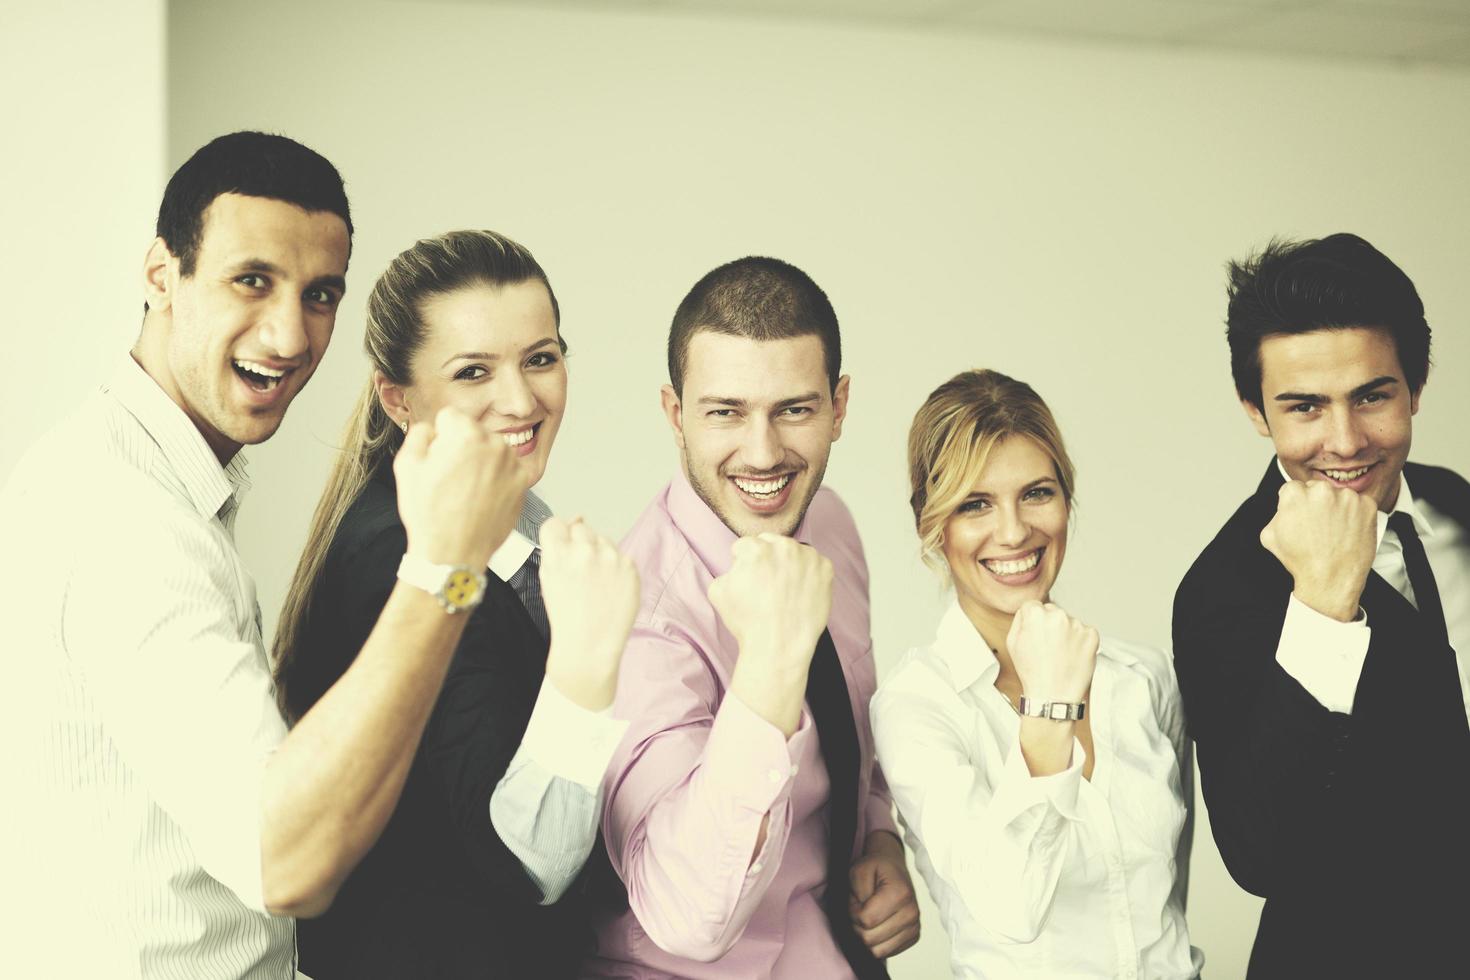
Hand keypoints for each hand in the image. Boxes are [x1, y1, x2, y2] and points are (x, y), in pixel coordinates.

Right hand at [393, 407, 528, 567]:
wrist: (453, 553)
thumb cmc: (430, 514)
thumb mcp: (406, 465)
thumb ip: (420, 433)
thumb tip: (433, 428)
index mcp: (466, 435)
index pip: (451, 417)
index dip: (439, 437)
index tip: (438, 458)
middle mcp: (495, 445)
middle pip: (473, 432)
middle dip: (462, 447)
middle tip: (450, 478)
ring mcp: (512, 465)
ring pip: (492, 450)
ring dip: (481, 462)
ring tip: (465, 491)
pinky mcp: (523, 484)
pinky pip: (506, 470)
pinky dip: (496, 479)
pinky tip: (481, 498)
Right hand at [539, 517, 640, 710]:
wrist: (590, 646)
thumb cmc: (567, 615)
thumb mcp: (549, 578)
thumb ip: (558, 545)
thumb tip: (577, 517)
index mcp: (558, 554)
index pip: (555, 524)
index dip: (557, 538)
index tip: (561, 551)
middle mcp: (584, 551)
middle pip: (580, 528)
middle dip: (579, 544)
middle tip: (580, 572)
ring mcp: (610, 558)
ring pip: (603, 540)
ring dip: (599, 554)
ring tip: (595, 584)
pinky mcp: (630, 567)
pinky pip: (620, 555)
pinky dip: (616, 568)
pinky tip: (609, 589)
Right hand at [709, 533, 833, 672]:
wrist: (780, 646)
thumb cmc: (748, 622)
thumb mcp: (718, 592)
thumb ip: (727, 569)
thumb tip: (739, 566)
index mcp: (755, 548)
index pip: (746, 545)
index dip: (743, 563)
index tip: (749, 580)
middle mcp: (783, 546)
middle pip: (771, 542)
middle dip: (767, 558)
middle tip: (766, 584)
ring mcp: (808, 557)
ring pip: (794, 551)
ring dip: (788, 563)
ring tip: (784, 591)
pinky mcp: (825, 569)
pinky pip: (814, 564)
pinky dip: (808, 575)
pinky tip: (799, 593)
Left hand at [849, 831, 920, 959]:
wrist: (893, 868)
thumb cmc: (875, 868)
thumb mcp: (858, 870)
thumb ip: (855, 895)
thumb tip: (857, 921)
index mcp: (900, 894)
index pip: (865, 921)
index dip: (852, 912)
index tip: (856, 900)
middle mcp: (911, 913)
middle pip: (870, 940)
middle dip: (857, 925)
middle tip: (861, 908)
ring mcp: (914, 927)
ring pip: (878, 952)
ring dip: (867, 935)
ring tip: (869, 916)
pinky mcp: (913, 937)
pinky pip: (886, 953)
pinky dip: (877, 942)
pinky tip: (878, 924)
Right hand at [1006, 600, 1097, 703]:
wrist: (1053, 695)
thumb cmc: (1032, 671)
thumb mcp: (1012, 642)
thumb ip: (1020, 619)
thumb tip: (1029, 609)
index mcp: (1035, 614)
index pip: (1033, 606)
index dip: (1032, 622)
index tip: (1035, 636)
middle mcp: (1058, 615)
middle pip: (1052, 612)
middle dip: (1050, 625)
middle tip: (1048, 648)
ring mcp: (1077, 625)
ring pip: (1069, 622)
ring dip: (1065, 633)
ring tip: (1060, 655)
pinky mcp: (1092, 635)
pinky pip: (1084, 632)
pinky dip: (1079, 642)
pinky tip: (1071, 656)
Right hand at [1260, 479, 1376, 621]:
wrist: (1331, 580)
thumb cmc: (1302, 561)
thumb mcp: (1270, 536)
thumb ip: (1276, 514)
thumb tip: (1284, 507)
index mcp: (1295, 494)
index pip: (1295, 488)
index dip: (1298, 503)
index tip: (1303, 515)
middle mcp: (1321, 491)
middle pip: (1318, 489)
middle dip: (1318, 503)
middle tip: (1319, 525)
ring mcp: (1347, 497)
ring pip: (1340, 496)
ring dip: (1338, 508)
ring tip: (1334, 532)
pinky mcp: (1367, 506)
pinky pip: (1361, 504)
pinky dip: (1356, 514)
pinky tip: (1348, 531)